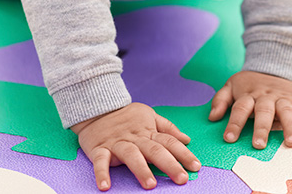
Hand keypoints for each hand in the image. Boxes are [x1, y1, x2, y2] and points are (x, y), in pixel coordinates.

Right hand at [72, 102, 199, 190]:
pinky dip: (101, 173)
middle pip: (155, 151)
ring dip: (141, 170)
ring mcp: (117, 143)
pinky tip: (105, 186)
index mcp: (148, 131)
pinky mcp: (99, 149)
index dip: (184, 154)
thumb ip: (167, 128)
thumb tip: (186, 139)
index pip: (170, 142)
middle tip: (182, 179)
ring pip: (131, 156)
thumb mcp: (149, 115)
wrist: (96, 107)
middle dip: (170, 165)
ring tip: (150, 184)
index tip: (196, 166)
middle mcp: (135, 138)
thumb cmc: (125, 115)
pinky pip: (100, 161)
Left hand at [208, 71, 291, 149]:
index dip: (234, 123)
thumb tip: (213, 117)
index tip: (229, 138)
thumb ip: (221, 100)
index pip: (240, 109)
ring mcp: (282, 97)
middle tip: (259, 144)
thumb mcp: (231, 85)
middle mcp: (266, 97)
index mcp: (249, 95)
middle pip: (264, 112)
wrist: (271, 63)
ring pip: (287, 111)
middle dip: (262, 128)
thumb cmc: (249, 82)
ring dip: (290, 127)